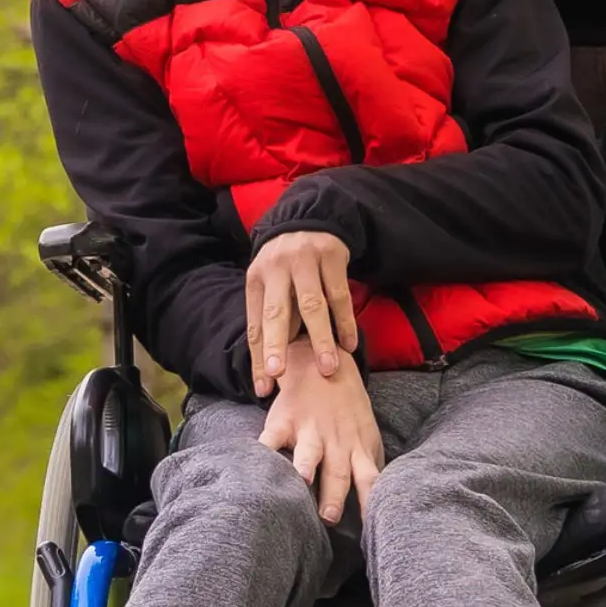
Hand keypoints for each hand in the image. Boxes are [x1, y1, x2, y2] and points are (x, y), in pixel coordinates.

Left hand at [244, 229, 356, 395]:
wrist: (309, 218)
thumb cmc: (288, 263)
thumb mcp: (272, 282)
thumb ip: (274, 317)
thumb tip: (272, 365)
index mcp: (256, 280)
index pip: (255, 325)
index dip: (259, 358)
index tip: (264, 388)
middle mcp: (276, 269)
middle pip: (276, 312)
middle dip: (277, 344)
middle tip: (280, 375)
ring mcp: (303, 261)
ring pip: (312, 305)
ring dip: (320, 339)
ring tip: (328, 368)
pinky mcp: (331, 256)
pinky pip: (340, 294)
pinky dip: (345, 321)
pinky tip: (350, 343)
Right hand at [259, 354, 380, 523]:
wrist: (322, 365)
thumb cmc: (347, 413)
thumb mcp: (366, 438)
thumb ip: (369, 469)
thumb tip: (378, 504)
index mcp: (358, 450)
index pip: (370, 481)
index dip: (372, 503)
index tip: (374, 525)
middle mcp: (336, 444)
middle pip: (337, 474)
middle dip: (334, 496)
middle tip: (329, 517)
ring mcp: (309, 431)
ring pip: (308, 453)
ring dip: (305, 466)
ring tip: (301, 480)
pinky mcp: (283, 421)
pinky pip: (271, 437)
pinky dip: (264, 449)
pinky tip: (258, 461)